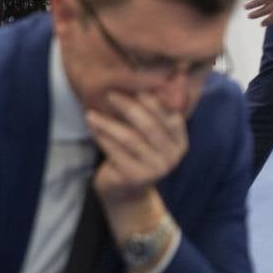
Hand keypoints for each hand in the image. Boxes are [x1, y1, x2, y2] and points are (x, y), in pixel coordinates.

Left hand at [86, 91, 189, 205]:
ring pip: (129, 139)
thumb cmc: (139, 155)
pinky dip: (102, 137)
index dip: (154, 101)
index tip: (134, 87)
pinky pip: (115, 152)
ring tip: (92, 112)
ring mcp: (155, 169)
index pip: (171, 117)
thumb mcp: (152, 136)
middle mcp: (172, 157)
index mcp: (181, 142)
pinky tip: (92, 128)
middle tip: (110, 94)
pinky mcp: (135, 178)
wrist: (127, 192)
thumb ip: (155, 114)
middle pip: (149, 126)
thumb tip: (156, 80)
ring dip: (108, 123)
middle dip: (128, 107)